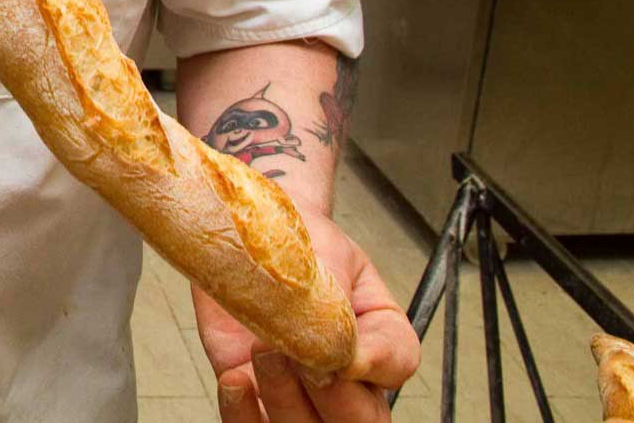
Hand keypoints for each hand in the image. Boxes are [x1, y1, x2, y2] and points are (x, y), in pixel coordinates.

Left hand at [195, 207, 419, 420]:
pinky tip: (235, 380)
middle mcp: (346, 379)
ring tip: (263, 350)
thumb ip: (339, 299)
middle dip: (335, 398)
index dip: (376, 364)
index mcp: (379, 339)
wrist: (246, 230)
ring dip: (286, 400)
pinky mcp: (252, 398)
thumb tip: (341, 351)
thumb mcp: (328, 254)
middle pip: (362, 421)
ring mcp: (299, 395)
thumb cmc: (298, 241)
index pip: (398, 366)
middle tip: (304, 358)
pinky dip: (243, 415)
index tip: (347, 349)